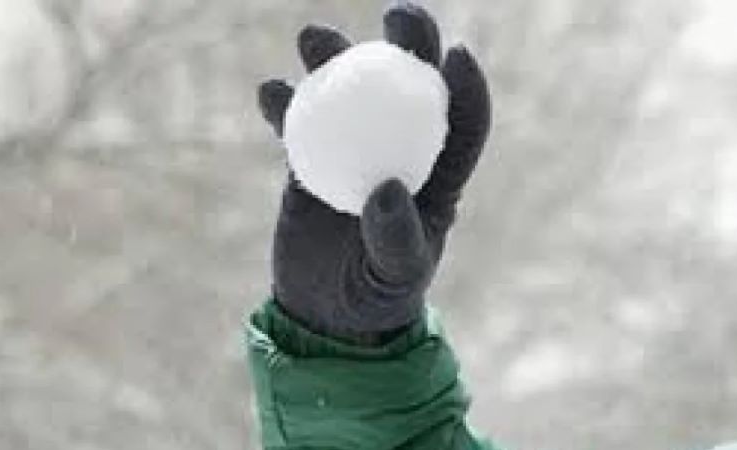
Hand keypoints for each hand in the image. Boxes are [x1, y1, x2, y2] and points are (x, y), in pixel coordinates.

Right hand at [256, 1, 490, 344]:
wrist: (328, 312)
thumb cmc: (378, 295)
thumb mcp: (395, 275)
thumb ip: (396, 237)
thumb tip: (386, 187)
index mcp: (439, 175)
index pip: (463, 122)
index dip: (465, 86)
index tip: (456, 53)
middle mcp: (400, 152)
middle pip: (411, 88)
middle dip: (410, 45)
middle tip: (397, 14)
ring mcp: (355, 153)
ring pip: (350, 95)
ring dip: (335, 59)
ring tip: (313, 38)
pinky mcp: (312, 163)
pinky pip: (300, 125)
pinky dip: (286, 106)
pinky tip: (271, 92)